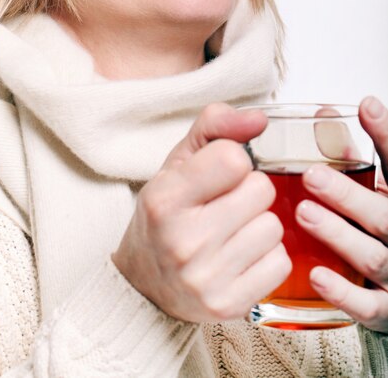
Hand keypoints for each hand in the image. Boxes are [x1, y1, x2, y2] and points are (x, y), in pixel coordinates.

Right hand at [113, 103, 291, 322]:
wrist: (145, 285)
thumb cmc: (165, 216)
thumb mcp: (177, 163)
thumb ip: (215, 126)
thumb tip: (260, 118)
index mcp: (165, 199)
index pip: (233, 158)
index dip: (233, 160)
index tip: (216, 174)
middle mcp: (184, 241)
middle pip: (261, 190)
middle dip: (248, 191)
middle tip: (223, 205)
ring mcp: (206, 278)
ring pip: (274, 227)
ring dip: (258, 224)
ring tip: (230, 232)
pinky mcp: (228, 305)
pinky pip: (280, 262)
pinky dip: (266, 256)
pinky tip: (239, 257)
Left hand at [296, 96, 387, 331]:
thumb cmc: (385, 228)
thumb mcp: (379, 190)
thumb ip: (353, 157)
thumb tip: (321, 115)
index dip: (387, 135)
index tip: (366, 106)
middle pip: (384, 215)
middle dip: (348, 195)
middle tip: (311, 176)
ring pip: (374, 257)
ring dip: (339, 236)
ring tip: (305, 214)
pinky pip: (370, 306)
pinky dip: (345, 293)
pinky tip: (316, 275)